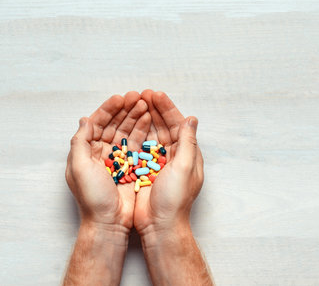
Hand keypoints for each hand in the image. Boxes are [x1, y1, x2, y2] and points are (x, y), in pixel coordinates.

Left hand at [65, 91, 150, 230]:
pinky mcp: (130, 165)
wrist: (109, 222)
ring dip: (135, 116)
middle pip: (113, 124)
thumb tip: (85, 119)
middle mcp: (100, 152)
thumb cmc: (92, 198)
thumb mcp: (79, 168)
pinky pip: (136, 143)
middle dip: (125, 109)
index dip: (108, 109)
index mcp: (86, 151)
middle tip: (138, 97)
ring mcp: (116, 158)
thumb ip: (80, 142)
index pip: (97, 123)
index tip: (120, 98)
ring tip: (146, 104)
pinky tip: (149, 120)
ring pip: (126, 131)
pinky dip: (142, 130)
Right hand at [134, 90, 203, 235]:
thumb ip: (188, 142)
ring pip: (151, 134)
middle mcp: (174, 156)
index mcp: (187, 154)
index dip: (167, 108)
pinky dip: (134, 134)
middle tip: (141, 94)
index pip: (178, 124)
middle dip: (153, 109)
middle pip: (163, 126)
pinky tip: (125, 124)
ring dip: (143, 118)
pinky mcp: (144, 169)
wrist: (159, 225)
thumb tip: (192, 118)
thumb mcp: (185, 167)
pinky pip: (140, 146)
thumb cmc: (174, 199)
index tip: (155, 95)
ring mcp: (158, 162)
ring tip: (133, 104)